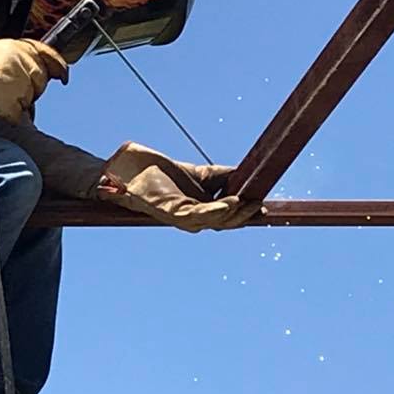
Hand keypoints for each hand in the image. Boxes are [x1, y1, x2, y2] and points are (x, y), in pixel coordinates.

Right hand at [0, 36, 68, 122]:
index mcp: (20, 47)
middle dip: (30, 89)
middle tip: (9, 90)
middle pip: (41, 83)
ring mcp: (18, 83)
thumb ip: (18, 58)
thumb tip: (31, 73)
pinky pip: (17, 114)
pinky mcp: (10, 101)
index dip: (59, 67)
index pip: (50, 56)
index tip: (63, 76)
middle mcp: (23, 63)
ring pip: (29, 100)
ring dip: (17, 102)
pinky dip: (8, 115)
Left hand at [98, 142, 263, 231]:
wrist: (127, 170)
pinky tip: (230, 202)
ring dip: (233, 213)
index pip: (228, 219)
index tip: (266, 209)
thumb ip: (221, 175)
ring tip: (247, 202)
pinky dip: (216, 209)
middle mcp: (191, 218)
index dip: (247, 216)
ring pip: (214, 221)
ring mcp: (180, 217)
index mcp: (199, 211)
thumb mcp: (197, 173)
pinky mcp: (170, 211)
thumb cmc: (157, 173)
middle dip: (244, 216)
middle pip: (225, 223)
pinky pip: (198, 214)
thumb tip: (247, 173)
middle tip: (261, 206)